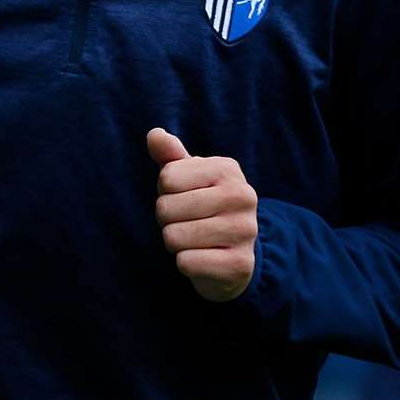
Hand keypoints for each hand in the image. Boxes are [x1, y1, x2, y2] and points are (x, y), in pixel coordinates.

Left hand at [147, 128, 257, 301]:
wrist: (233, 254)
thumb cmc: (203, 208)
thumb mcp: (188, 178)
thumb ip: (170, 155)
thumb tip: (154, 134)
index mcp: (227, 169)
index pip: (167, 178)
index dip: (165, 192)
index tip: (183, 198)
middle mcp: (242, 196)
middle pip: (166, 208)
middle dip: (167, 220)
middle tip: (186, 223)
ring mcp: (244, 230)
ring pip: (174, 237)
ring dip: (175, 243)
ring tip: (194, 240)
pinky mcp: (240, 264)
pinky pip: (186, 262)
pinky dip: (185, 263)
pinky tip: (203, 258)